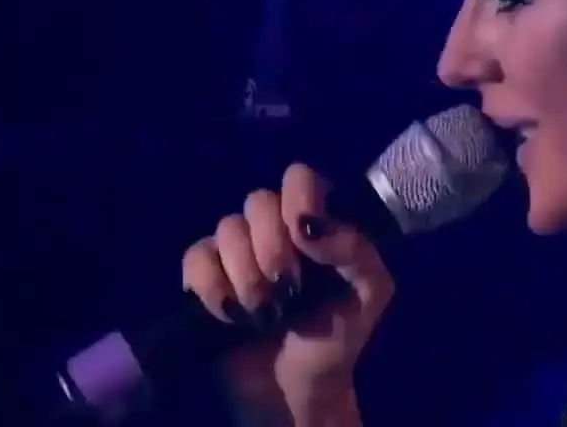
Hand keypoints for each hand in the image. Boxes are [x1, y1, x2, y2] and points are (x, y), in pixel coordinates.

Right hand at [181, 164, 392, 425]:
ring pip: (226, 229)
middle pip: (257, 200)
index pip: (299, 176)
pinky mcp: (203, 274)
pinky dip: (213, 289)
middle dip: (272, 249)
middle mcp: (273, 226)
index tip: (305, 241)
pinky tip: (231, 316)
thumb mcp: (370, 293)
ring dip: (247, 278)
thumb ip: (356, 250)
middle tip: (289, 289)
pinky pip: (196, 257)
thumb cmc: (335, 338)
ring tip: (264, 313)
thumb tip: (307, 226)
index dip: (298, 201)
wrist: (295, 389)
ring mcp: (235, 249)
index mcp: (313, 221)